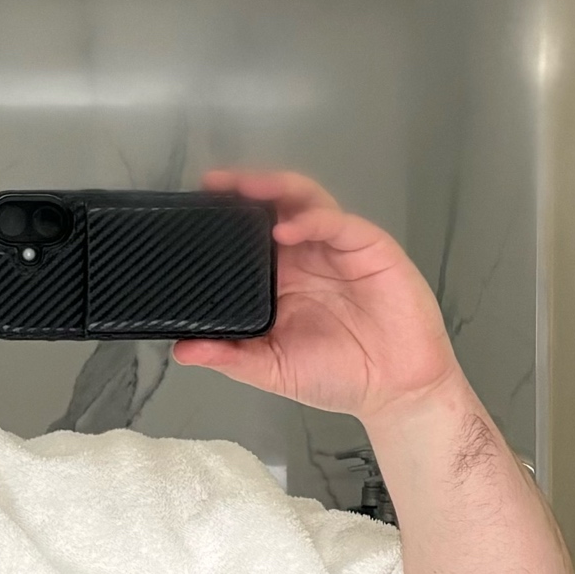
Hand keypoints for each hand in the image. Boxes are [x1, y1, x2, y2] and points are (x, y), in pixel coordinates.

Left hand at [171, 168, 462, 423]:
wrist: (393, 390)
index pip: (249, 236)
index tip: (192, 209)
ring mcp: (337, 249)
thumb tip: (181, 350)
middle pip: (274, 207)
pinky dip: (312, 220)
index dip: (224, 218)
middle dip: (245, 189)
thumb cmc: (337, 376)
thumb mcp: (272, 368)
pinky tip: (287, 228)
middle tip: (214, 183)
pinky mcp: (369, 249)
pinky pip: (339, 224)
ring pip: (306, 202)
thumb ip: (230, 358)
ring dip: (276, 190)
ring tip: (246, 188)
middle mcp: (307, 256)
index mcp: (281, 279)